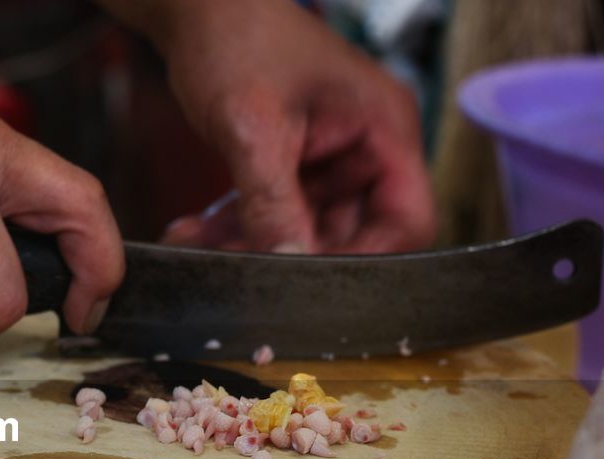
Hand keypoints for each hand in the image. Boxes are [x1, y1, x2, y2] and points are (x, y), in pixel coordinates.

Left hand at [155, 0, 434, 253]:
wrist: (195, 8)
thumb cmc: (236, 38)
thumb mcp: (253, 129)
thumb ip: (272, 203)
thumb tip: (288, 265)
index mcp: (384, 130)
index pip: (408, 220)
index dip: (370, 260)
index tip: (314, 285)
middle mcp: (366, 147)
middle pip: (352, 234)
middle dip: (293, 257)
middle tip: (239, 271)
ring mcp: (329, 158)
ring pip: (304, 230)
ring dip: (254, 246)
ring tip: (202, 246)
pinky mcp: (293, 164)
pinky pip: (276, 214)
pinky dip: (239, 228)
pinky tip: (196, 232)